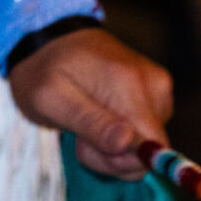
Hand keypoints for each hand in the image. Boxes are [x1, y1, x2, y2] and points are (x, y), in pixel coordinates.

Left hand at [8, 26, 173, 178]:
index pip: (154, 148)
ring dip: (113, 146)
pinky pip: (146, 131)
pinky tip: (97, 116)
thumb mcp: (50, 99)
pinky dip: (120, 134)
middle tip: (79, 135)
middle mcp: (154, 85)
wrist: (48, 39)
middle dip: (112, 156)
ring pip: (148, 144)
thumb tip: (128, 143)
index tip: (89, 148)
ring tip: (84, 121)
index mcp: (130, 85)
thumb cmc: (43, 70)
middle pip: (152, 149)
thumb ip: (90, 122)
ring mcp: (157, 87)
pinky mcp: (155, 91)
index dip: (122, 162)